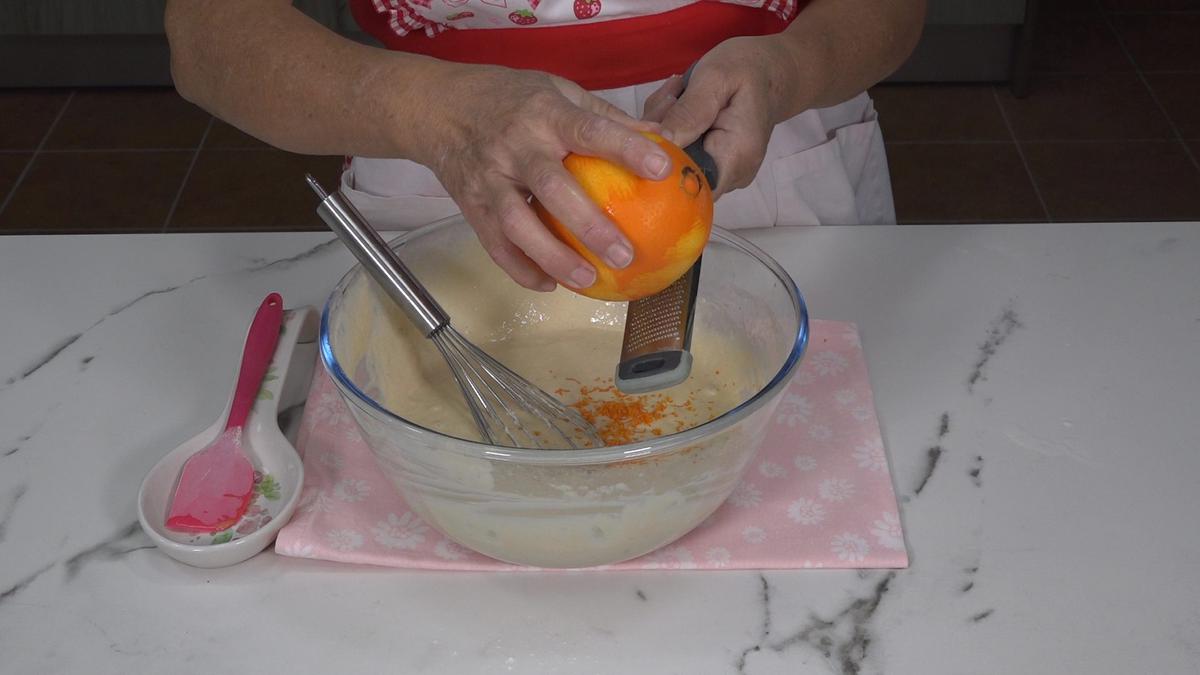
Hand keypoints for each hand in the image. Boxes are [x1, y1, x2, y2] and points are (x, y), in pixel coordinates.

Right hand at [418, 64, 670, 291]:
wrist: (439, 108)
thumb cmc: (510, 98)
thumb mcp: (557, 90)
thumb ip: (605, 117)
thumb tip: (662, 138)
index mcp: (544, 114)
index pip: (589, 130)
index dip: (625, 148)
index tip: (661, 169)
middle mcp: (516, 147)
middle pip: (552, 188)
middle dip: (589, 224)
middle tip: (624, 255)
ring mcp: (490, 179)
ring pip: (517, 225)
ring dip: (552, 257)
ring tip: (588, 281)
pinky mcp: (471, 205)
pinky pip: (494, 245)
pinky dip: (520, 269)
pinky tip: (549, 285)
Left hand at [642, 36, 803, 196]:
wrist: (771, 71)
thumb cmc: (748, 67)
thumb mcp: (715, 77)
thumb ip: (688, 111)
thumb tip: (660, 141)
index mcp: (736, 156)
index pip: (689, 184)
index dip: (661, 162)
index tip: (656, 124)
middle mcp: (732, 175)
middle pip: (676, 174)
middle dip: (659, 137)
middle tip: (671, 97)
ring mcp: (723, 173)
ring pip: (673, 164)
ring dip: (664, 130)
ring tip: (679, 95)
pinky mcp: (712, 166)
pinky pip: (679, 156)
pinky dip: (670, 131)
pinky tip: (680, 105)